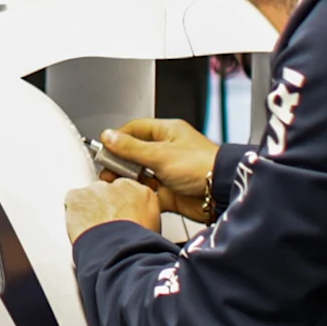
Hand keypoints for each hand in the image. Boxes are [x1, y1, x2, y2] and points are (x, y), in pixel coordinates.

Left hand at [63, 179, 163, 240]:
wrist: (120, 253)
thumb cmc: (137, 246)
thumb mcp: (152, 229)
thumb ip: (142, 215)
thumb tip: (136, 221)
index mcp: (142, 193)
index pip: (128, 191)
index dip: (121, 205)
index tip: (119, 216)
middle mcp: (119, 186)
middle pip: (108, 191)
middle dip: (105, 205)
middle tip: (105, 225)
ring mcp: (97, 189)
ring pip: (90, 195)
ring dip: (89, 208)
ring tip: (93, 229)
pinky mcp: (78, 196)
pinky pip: (72, 199)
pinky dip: (74, 211)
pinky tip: (81, 226)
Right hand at [99, 117, 219, 220]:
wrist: (221, 193)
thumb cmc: (201, 166)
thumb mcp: (160, 154)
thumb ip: (131, 147)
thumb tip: (109, 137)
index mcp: (167, 133)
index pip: (135, 130)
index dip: (118, 138)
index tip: (105, 148)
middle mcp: (167, 151)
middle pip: (135, 154)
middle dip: (121, 162)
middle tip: (108, 170)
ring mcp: (169, 172)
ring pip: (141, 174)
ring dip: (129, 180)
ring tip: (117, 184)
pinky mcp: (170, 192)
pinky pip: (149, 193)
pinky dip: (140, 195)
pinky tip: (133, 196)